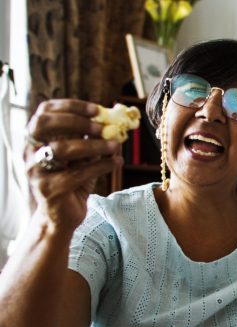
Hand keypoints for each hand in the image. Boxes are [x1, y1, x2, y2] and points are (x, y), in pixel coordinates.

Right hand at [24, 99, 121, 231]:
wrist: (61, 218)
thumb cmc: (72, 183)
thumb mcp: (81, 157)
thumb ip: (91, 139)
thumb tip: (114, 119)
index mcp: (36, 140)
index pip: (44, 112)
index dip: (70, 106)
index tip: (97, 109)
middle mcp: (30, 152)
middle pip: (44, 124)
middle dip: (76, 121)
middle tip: (104, 127)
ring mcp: (36, 171)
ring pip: (62, 149)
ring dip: (94, 145)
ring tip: (115, 146)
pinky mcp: (48, 189)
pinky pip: (77, 173)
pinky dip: (101, 165)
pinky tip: (116, 162)